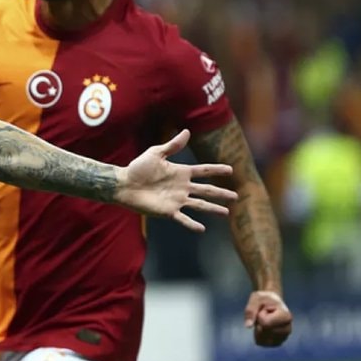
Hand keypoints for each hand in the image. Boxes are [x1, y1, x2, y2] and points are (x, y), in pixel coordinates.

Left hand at [115, 129, 238, 231]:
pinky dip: (192, 224)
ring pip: (200, 205)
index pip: (203, 171)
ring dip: (213, 209)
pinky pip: (183, 218)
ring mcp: (176, 200)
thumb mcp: (156, 153)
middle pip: (207, 190)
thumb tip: (187, 131)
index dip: (216, 170)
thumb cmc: (137, 168)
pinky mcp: (168, 211)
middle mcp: (182, 187)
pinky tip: (202, 229)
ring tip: (226, 212)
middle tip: (236, 196)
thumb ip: (172, 145)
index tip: (231, 169)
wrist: (123, 184)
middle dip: (221, 193)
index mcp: (181, 172)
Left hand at [245, 291, 291, 346]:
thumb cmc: (264, 299)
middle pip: (264, 332)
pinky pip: (262, 343)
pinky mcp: (278, 342)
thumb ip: (251, 310)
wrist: (272, 303)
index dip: (260, 315)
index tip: (265, 309)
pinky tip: (263, 328)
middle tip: (264, 315)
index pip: (266, 323)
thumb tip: (248, 326)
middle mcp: (287, 329)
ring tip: (265, 321)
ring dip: (258, 330)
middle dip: (259, 323)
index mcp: (286, 317)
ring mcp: (283, 337)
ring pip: (263, 340)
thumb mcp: (256, 299)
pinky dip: (258, 336)